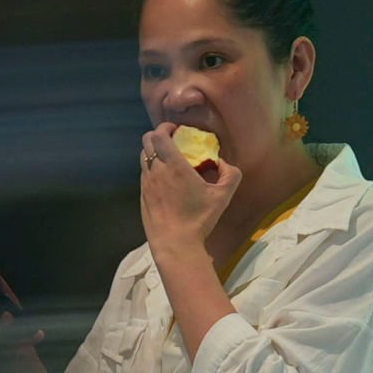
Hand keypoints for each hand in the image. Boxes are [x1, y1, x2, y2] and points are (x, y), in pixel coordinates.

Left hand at [137, 124, 226, 253]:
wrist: (175, 244)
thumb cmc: (199, 219)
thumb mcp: (223, 196)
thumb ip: (230, 175)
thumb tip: (224, 163)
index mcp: (173, 166)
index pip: (158, 135)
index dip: (165, 127)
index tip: (176, 129)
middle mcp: (155, 171)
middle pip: (146, 142)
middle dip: (157, 136)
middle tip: (172, 140)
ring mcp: (146, 184)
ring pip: (143, 158)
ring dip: (153, 152)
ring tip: (168, 159)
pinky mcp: (142, 197)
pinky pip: (144, 175)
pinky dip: (152, 169)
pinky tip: (165, 180)